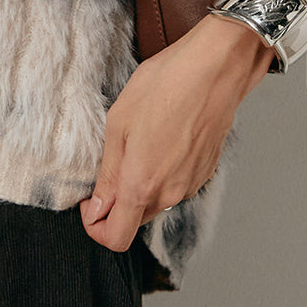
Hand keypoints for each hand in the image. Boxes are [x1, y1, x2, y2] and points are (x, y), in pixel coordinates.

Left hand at [79, 13, 275, 251]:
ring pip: (156, 202)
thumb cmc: (165, 86)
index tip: (90, 203)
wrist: (215, 69)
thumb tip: (98, 206)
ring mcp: (191, 184)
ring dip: (141, 185)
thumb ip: (108, 173)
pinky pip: (176, 184)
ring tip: (139, 144)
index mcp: (141, 185)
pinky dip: (163, 173)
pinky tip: (162, 139)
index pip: (115, 237)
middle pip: (135, 220)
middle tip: (111, 166)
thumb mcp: (118, 124)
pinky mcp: (205, 171)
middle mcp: (169, 193)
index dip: (95, 227)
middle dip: (117, 204)